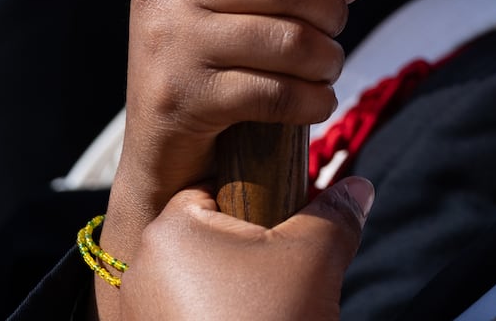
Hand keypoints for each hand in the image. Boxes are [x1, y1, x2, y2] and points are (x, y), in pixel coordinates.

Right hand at [100, 0, 378, 316]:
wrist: (164, 149)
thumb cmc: (221, 55)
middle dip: (330, 8)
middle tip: (332, 25)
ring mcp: (167, 42)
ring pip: (290, 38)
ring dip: (328, 58)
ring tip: (326, 64)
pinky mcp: (181, 98)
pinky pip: (277, 92)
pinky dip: (312, 101)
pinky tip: (313, 101)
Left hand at [118, 177, 373, 320]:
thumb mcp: (314, 262)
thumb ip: (334, 215)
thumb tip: (357, 188)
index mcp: (169, 229)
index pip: (218, 188)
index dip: (259, 206)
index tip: (282, 234)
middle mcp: (139, 267)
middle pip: (205, 235)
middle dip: (243, 252)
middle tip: (274, 280)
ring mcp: (138, 312)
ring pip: (193, 278)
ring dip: (225, 288)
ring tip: (260, 311)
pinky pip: (181, 314)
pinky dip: (209, 317)